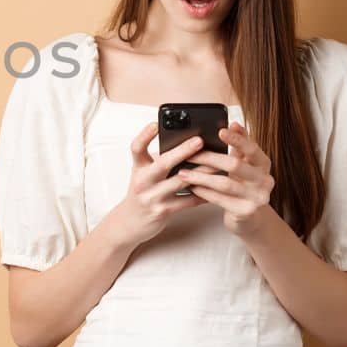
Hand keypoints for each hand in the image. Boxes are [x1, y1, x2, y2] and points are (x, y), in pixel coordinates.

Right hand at [107, 122, 209, 247]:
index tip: (155, 124)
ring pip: (180, 182)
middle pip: (163, 163)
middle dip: (182, 151)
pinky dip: (202, 194)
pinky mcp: (163, 211)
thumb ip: (158, 160)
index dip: (144, 135)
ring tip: (217, 163)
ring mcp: (152, 197)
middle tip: (199, 140)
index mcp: (138, 168)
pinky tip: (215, 188)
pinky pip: (187, 202)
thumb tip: (184, 144)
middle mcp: (143, 181)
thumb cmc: (141, 193)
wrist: (129, 222)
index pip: (136, 148)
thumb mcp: (143, 174)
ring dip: (200, 172)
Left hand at [178, 121, 275, 236]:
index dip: (237, 140)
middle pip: (235, 165)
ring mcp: (257, 197)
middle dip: (210, 158)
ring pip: (225, 183)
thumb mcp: (244, 165)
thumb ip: (240, 145)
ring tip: (183, 172)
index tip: (220, 130)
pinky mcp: (246, 212)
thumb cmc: (243, 185)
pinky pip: (220, 200)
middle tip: (190, 154)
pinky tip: (192, 187)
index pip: (252, 149)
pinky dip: (204, 192)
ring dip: (201, 177)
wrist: (249, 218)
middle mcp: (265, 180)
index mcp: (264, 164)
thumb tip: (234, 124)